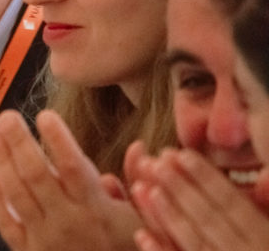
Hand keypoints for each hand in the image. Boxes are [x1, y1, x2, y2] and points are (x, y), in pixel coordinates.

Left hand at [0, 109, 140, 250]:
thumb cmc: (129, 249)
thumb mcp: (144, 219)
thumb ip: (137, 182)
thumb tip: (138, 147)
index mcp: (96, 209)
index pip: (73, 167)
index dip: (57, 139)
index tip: (45, 114)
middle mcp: (67, 221)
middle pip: (37, 175)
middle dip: (19, 142)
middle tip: (7, 116)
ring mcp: (45, 238)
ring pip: (17, 195)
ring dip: (2, 163)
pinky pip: (6, 225)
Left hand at [130, 147, 268, 250]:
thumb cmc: (265, 243)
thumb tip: (262, 179)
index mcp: (267, 239)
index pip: (234, 206)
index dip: (207, 179)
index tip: (180, 154)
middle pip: (209, 221)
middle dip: (179, 189)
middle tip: (152, 162)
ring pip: (194, 244)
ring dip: (166, 216)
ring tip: (140, 189)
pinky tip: (141, 235)